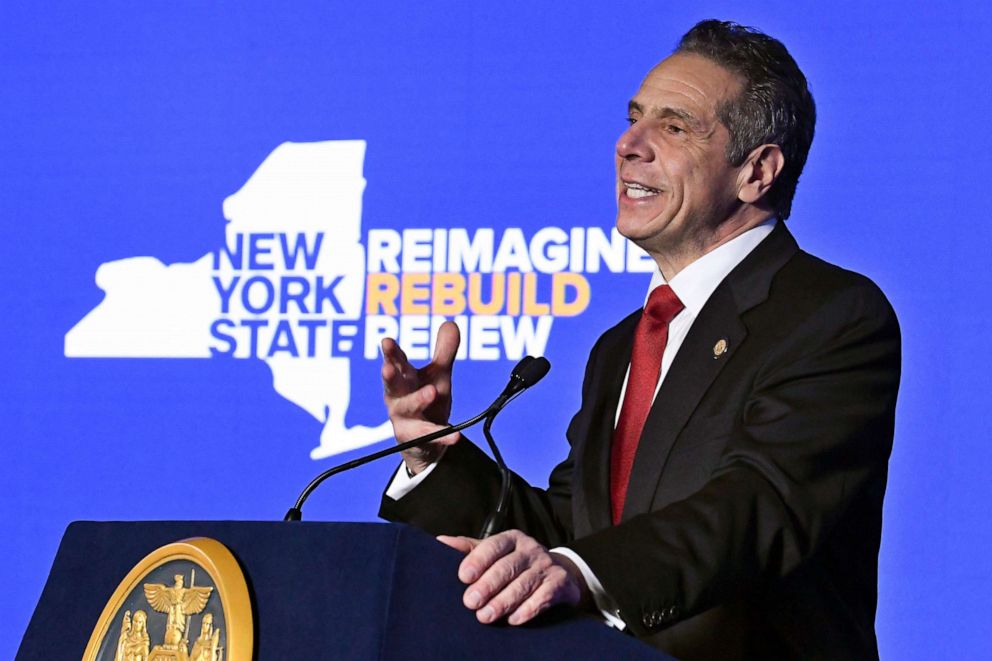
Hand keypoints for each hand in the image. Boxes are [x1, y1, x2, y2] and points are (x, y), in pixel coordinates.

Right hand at [381, 321, 459, 472]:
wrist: (424, 442)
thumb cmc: (426, 400)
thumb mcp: (438, 375)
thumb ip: (444, 351)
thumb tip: (450, 322)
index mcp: (403, 378)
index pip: (396, 362)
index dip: (391, 352)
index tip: (387, 341)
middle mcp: (398, 397)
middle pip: (392, 384)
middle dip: (389, 375)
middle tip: (388, 367)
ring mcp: (405, 418)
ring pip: (408, 408)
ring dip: (417, 399)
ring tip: (431, 392)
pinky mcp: (417, 438)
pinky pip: (431, 436)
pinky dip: (443, 436)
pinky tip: (456, 435)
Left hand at [438, 530, 588, 625]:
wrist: (558, 573)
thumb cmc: (516, 563)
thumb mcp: (494, 552)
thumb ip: (468, 549)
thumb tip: (440, 542)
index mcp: (511, 538)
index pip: (493, 545)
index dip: (478, 560)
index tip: (463, 577)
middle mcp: (530, 549)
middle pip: (507, 567)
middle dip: (488, 586)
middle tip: (470, 602)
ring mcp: (546, 566)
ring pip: (523, 584)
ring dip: (503, 602)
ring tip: (485, 616)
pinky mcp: (559, 583)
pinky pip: (542, 597)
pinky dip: (527, 610)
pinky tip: (513, 620)